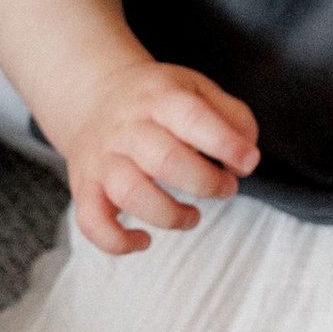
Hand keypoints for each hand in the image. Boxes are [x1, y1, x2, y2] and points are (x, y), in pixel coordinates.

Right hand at [60, 56, 258, 254]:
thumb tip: (245, 160)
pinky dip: (118, 241)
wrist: (91, 97)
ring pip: (131, 195)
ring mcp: (103, 160)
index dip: (225, 143)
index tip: (248, 162)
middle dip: (206, 183)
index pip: (192, 117)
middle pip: (164, 160)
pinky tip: (144, 240)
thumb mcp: (197, 89)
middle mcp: (127, 129)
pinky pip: (93, 223)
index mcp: (159, 99)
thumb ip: (232, 117)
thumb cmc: (156, 101)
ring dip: (171, 216)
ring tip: (192, 216)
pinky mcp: (85, 188)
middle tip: (225, 188)